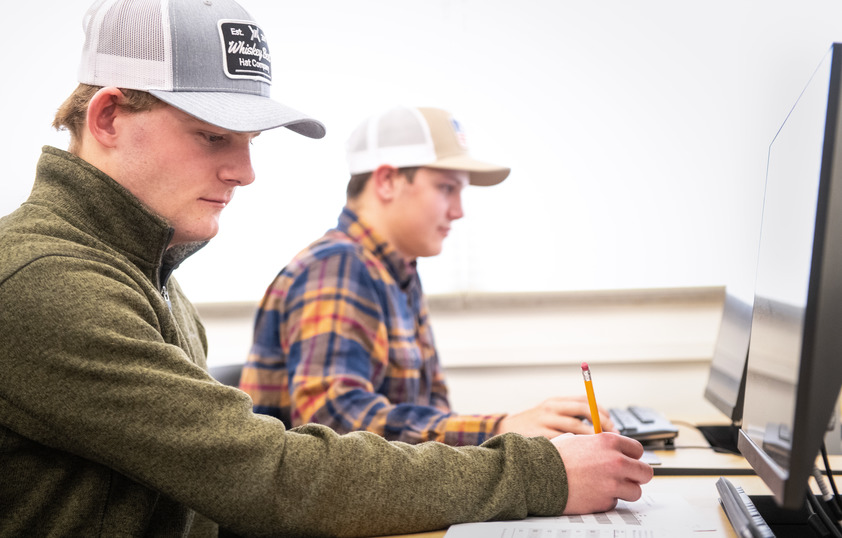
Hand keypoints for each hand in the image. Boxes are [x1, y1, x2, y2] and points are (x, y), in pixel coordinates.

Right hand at [496, 395, 616, 437]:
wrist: (505, 430)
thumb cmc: (533, 424)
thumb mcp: (550, 413)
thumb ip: (570, 415)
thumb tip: (600, 423)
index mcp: (556, 401)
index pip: (585, 400)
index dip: (602, 411)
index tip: (611, 424)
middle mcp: (551, 408)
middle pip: (584, 411)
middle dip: (601, 424)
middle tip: (612, 437)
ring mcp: (545, 422)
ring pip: (576, 428)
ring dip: (592, 438)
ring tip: (600, 449)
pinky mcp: (541, 437)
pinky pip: (565, 443)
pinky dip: (577, 449)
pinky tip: (583, 457)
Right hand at [552, 432, 653, 513]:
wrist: (540, 475)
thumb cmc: (555, 457)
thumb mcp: (579, 440)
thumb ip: (600, 444)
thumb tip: (612, 449)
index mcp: (609, 442)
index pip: (638, 450)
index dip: (632, 456)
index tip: (627, 460)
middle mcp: (615, 461)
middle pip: (645, 472)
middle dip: (637, 476)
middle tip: (627, 477)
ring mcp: (612, 483)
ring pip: (635, 491)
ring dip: (625, 490)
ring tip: (608, 487)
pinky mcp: (605, 501)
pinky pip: (615, 502)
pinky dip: (606, 500)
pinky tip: (592, 493)